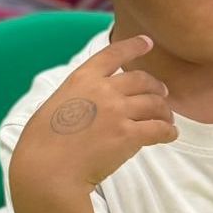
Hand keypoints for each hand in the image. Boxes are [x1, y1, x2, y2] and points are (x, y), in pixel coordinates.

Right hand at [9, 34, 177, 199]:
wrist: (47, 171)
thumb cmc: (42, 145)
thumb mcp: (54, 106)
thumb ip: (77, 98)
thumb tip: (89, 104)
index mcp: (81, 79)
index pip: (113, 54)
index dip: (133, 46)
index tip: (147, 42)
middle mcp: (102, 90)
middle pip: (142, 80)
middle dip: (156, 86)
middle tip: (163, 94)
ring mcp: (117, 111)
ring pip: (154, 104)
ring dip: (165, 111)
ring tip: (167, 120)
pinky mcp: (128, 134)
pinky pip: (159, 129)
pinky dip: (168, 131)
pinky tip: (170, 135)